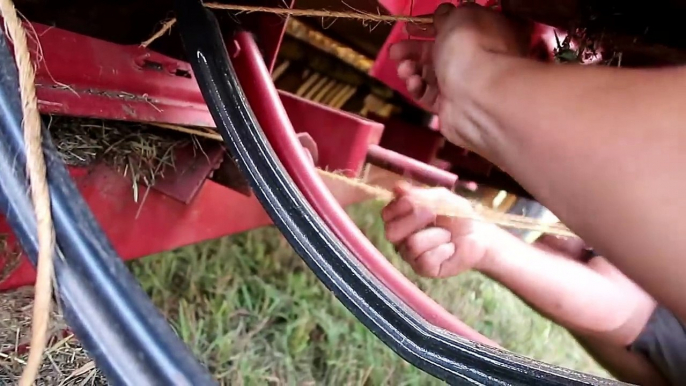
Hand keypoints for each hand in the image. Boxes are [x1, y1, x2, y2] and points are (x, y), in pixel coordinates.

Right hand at [381, 181, 499, 277]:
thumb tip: (396, 188)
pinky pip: (426, 259)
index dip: (402, 207)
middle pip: (392, 231)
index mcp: (400, 219)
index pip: (387, 214)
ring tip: (447, 235)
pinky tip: (449, 249)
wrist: (478, 235)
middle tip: (435, 217)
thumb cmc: (456, 216)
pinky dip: (444, 250)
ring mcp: (410, 255)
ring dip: (437, 235)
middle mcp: (401, 238)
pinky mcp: (423, 269)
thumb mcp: (440, 198)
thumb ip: (417, 194)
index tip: (421, 203)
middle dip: (417, 219)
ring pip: (412, 244)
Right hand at [389, 3, 532, 155]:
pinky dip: (417, 87)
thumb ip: (447, 14)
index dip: (430, 25)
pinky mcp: (450, 107)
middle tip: (395, 51)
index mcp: (483, 33)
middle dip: (413, 50)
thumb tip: (443, 13)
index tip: (409, 27)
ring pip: (430, 74)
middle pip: (438, 52)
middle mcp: (476, 58)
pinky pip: (428, 95)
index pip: (455, 27)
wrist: (477, 95)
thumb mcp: (458, 18)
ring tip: (404, 69)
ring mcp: (463, 85)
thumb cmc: (470, 47)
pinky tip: (413, 82)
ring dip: (411, 69)